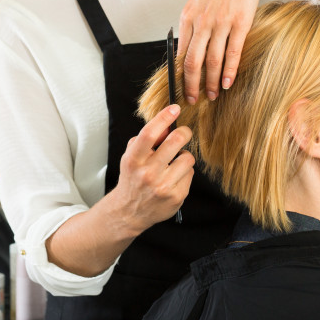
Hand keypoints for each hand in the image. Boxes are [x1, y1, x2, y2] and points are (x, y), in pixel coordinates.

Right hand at [111, 104, 193, 236]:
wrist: (130, 211)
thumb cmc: (133, 178)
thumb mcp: (132, 156)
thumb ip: (146, 139)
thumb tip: (167, 124)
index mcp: (133, 160)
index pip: (149, 133)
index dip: (163, 118)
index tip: (174, 108)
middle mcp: (147, 173)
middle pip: (175, 141)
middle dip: (184, 132)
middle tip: (183, 133)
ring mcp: (163, 186)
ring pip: (187, 158)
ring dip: (183, 157)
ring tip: (174, 163)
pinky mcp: (176, 197)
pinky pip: (190, 174)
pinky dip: (184, 173)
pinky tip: (174, 178)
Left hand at [178, 0, 262, 102]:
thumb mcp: (197, 3)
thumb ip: (191, 26)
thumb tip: (185, 52)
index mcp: (187, 17)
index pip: (180, 54)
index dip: (179, 75)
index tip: (180, 89)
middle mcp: (202, 21)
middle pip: (193, 61)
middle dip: (192, 85)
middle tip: (193, 100)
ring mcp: (221, 22)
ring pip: (213, 60)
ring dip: (212, 82)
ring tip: (213, 94)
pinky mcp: (240, 23)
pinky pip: (233, 52)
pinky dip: (229, 71)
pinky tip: (228, 82)